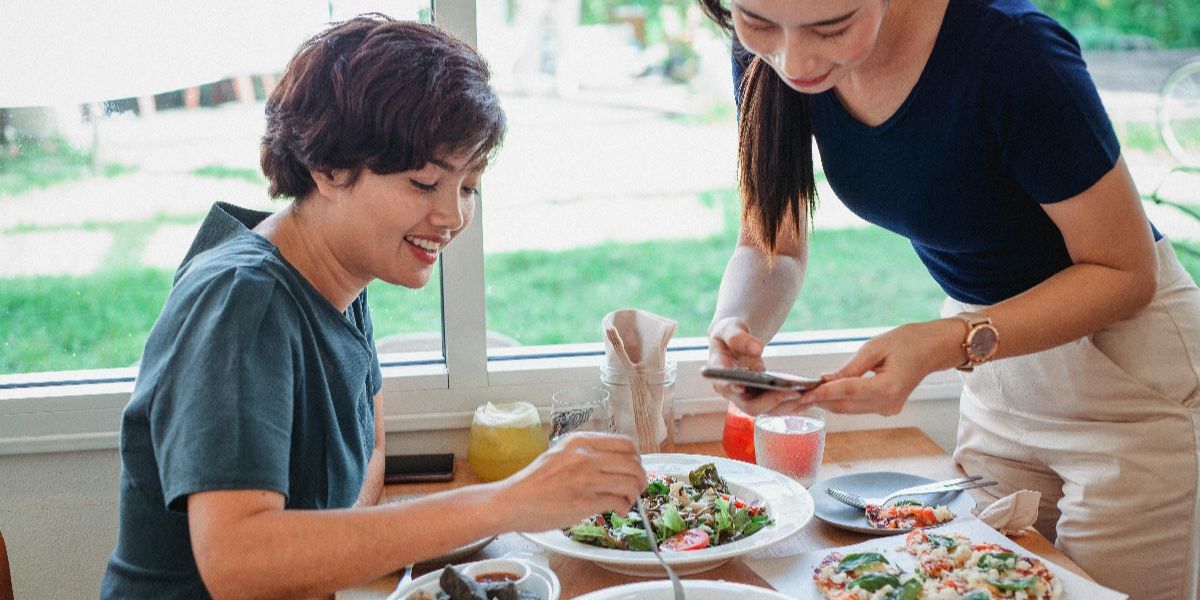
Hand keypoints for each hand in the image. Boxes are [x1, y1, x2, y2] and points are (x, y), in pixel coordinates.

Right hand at [494, 432, 645, 530]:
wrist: (512, 501)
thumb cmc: (533, 483)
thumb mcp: (559, 455)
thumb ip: (585, 455)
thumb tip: (612, 463)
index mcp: (580, 442)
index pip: (625, 444)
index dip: (636, 459)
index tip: (635, 468)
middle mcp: (585, 456)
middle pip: (633, 463)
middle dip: (641, 477)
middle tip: (638, 488)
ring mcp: (586, 478)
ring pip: (630, 482)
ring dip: (634, 495)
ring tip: (627, 502)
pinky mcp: (585, 501)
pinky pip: (618, 501)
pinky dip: (624, 507)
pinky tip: (619, 511)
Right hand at [707, 317, 799, 414]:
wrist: (735, 342)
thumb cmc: (729, 334)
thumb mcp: (729, 328)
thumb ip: (738, 337)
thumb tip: (756, 349)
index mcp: (718, 373)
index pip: (724, 385)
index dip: (732, 388)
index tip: (743, 386)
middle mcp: (731, 391)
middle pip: (750, 406)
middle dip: (772, 402)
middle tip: (794, 392)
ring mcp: (747, 398)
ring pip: (767, 410)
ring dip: (787, 406)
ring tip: (807, 396)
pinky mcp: (761, 398)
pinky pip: (776, 406)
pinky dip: (791, 404)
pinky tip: (809, 397)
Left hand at [797, 320, 961, 414]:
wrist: (933, 349)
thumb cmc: (908, 341)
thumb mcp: (875, 348)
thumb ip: (850, 368)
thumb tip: (825, 380)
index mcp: (889, 387)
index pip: (848, 392)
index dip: (823, 393)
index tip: (802, 394)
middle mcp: (889, 403)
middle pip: (845, 406)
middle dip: (820, 400)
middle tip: (795, 393)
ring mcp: (888, 409)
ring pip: (849, 409)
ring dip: (828, 401)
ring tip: (805, 392)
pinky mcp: (886, 408)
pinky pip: (857, 407)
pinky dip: (840, 400)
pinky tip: (826, 392)